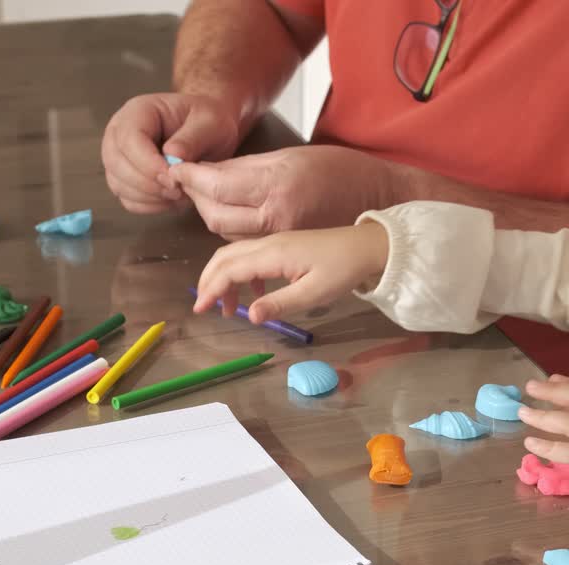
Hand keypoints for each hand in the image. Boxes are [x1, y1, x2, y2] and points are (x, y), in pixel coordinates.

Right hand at [101, 93, 241, 214]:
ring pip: (119, 185)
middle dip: (148, 184)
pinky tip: (173, 200)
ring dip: (150, 197)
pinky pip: (128, 200)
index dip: (148, 164)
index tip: (174, 179)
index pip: (128, 140)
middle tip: (178, 191)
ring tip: (180, 194)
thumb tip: (171, 155)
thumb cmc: (209, 122)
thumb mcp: (210, 122)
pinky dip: (150, 206)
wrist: (214, 131)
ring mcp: (120, 158)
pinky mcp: (126, 179)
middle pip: (117, 164)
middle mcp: (120, 134)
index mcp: (138, 112)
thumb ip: (191, 138)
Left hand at [172, 145, 404, 240]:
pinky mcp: (288, 252)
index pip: (217, 186)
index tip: (174, 168)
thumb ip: (248, 167)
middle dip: (195, 199)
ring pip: (227, 235)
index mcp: (277, 185)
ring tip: (205, 198)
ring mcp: (283, 238)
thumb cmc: (342, 171)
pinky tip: (227, 223)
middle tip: (186, 183)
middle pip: (214, 216)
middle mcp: (277, 216)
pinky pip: (247, 248)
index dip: (190, 178)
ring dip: (210, 217)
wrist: (378, 200)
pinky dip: (231, 237)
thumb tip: (209, 172)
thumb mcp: (293, 155)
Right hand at [193, 222, 389, 324]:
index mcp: (272, 254)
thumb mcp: (314, 293)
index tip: (201, 310)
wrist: (367, 247)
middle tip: (205, 308)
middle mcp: (268, 244)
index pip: (230, 270)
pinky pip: (251, 257)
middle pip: (225, 258)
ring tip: (228, 308)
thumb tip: (251, 317)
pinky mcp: (284, 246)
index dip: (211, 289)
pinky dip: (242, 275)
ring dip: (224, 279)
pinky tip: (255, 295)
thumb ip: (281, 304)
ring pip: (236, 256)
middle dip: (209, 281)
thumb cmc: (343, 270)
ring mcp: (275, 243)